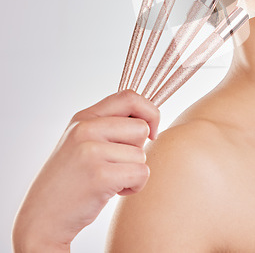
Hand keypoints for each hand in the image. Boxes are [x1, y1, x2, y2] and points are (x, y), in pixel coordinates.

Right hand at [12, 90, 159, 252]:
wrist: (41, 220)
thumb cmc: (71, 181)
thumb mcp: (83, 141)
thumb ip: (110, 124)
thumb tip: (150, 117)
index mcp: (83, 117)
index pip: (129, 96)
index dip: (149, 111)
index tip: (150, 132)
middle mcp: (85, 129)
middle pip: (141, 128)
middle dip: (138, 150)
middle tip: (116, 165)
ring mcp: (91, 151)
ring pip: (142, 154)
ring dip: (133, 171)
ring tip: (109, 180)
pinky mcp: (100, 175)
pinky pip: (141, 173)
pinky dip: (134, 186)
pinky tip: (113, 192)